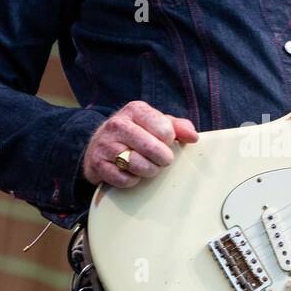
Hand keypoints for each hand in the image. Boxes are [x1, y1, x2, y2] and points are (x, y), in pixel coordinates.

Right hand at [82, 101, 198, 188]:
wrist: (99, 145)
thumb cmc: (137, 134)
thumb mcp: (157, 124)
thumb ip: (178, 127)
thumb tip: (193, 137)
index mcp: (135, 110)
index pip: (165, 130)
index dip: (170, 142)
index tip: (166, 143)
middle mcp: (117, 124)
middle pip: (152, 148)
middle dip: (163, 159)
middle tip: (163, 160)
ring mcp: (105, 144)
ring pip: (138, 165)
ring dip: (149, 171)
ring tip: (149, 167)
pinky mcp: (97, 164)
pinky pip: (124, 179)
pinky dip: (132, 180)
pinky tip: (132, 173)